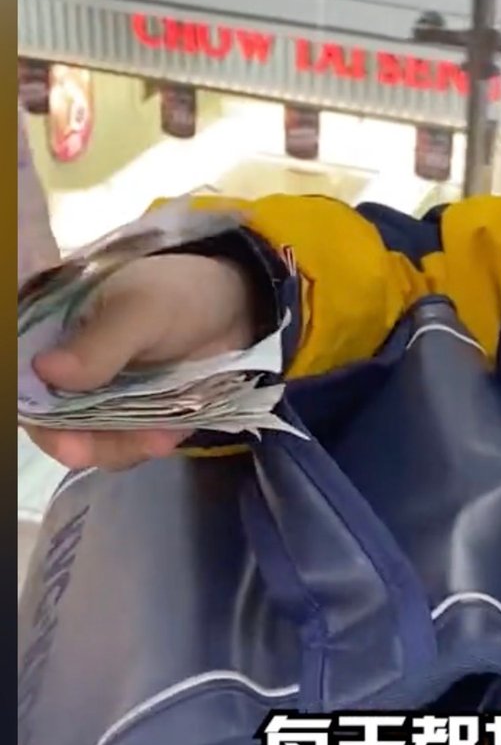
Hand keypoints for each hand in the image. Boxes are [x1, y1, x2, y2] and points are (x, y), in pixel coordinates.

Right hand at [26, 253, 257, 471]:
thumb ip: (100, 344)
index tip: (56, 428)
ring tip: (160, 438)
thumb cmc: (179, 295)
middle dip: (76, 440)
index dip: (30, 405)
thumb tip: (44, 370)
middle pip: (46, 418)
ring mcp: (92, 397)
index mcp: (50, 331)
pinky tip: (170, 435)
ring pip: (84, 440)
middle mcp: (62, 369)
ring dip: (117, 447)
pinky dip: (142, 446)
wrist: (235, 311)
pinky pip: (120, 446)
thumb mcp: (143, 310)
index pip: (21, 378)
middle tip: (108, 449)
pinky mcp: (124, 419)